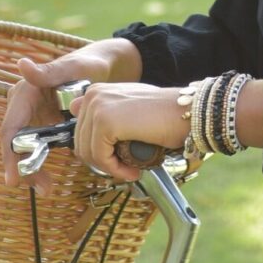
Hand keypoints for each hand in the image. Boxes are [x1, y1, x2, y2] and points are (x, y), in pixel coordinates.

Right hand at [0, 40, 137, 190]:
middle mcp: (22, 106)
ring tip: (45, 188)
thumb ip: (49, 71)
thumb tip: (21, 65)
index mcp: (24, 93)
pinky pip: (35, 149)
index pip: (11, 129)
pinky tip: (47, 181)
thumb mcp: (73, 67)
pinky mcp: (41, 127)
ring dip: (31, 170)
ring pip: (23, 150)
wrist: (101, 69)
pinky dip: (39, 164)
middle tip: (42, 188)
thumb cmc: (87, 65)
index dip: (10, 155)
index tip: (13, 179)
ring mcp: (31, 118)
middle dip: (23, 168)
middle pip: (15, 144)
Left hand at [70, 83, 189, 183]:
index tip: (114, 156)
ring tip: (131, 170)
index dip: (95, 148)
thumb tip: (77, 114)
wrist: (185, 112)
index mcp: (96, 91)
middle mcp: (93, 95)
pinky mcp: (105, 122)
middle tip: (126, 168)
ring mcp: (97, 107)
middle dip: (103, 162)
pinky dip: (116, 170)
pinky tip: (133, 170)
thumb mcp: (128, 107)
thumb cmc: (163, 113)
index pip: (79, 130)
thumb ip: (106, 111)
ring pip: (89, 153)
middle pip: (81, 144)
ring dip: (110, 168)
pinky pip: (101, 158)